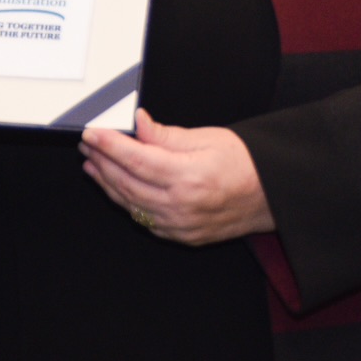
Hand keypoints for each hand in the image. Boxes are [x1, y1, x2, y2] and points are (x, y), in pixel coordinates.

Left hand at [80, 109, 275, 244]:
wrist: (272, 197)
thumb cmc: (246, 163)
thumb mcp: (208, 138)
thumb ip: (166, 135)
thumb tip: (137, 123)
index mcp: (189, 177)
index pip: (136, 160)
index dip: (110, 145)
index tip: (92, 133)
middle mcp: (182, 206)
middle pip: (127, 183)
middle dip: (102, 162)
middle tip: (87, 145)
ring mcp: (180, 226)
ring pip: (131, 204)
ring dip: (107, 183)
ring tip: (92, 164)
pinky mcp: (181, 236)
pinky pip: (143, 219)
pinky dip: (126, 201)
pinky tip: (116, 188)